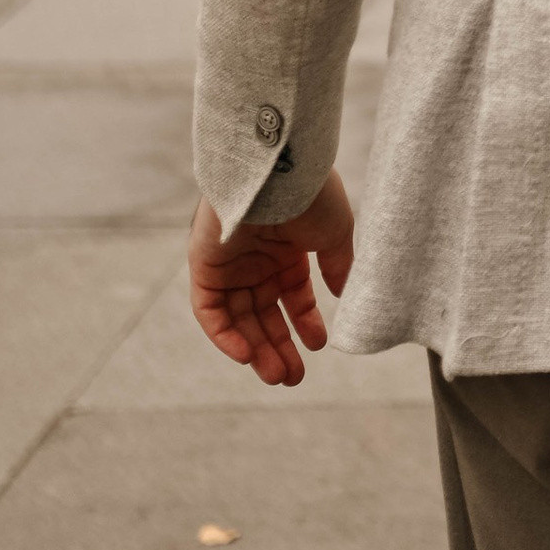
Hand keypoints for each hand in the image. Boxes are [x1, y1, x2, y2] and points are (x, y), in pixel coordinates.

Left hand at [188, 170, 357, 387]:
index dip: (305, 322)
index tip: (319, 345)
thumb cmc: (310, 195)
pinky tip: (247, 356)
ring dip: (256, 349)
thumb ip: (337, 265)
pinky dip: (226, 336)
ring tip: (277, 376)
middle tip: (293, 378)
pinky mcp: (204, 267)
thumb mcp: (335, 234)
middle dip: (279, 346)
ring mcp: (230, 264)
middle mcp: (256, 258)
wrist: (276, 171)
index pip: (292, 295)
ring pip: (239, 318)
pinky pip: (210, 312)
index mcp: (287, 248)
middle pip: (264, 313)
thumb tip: (345, 293)